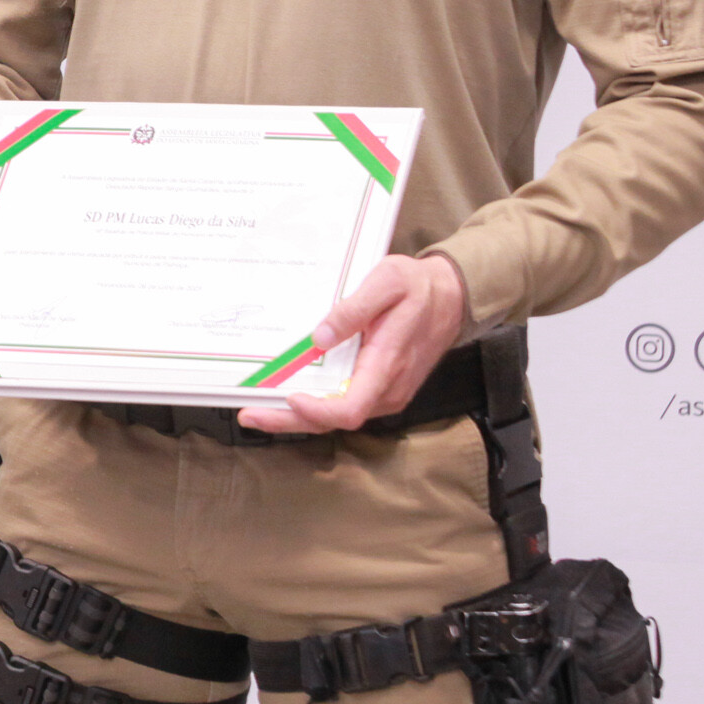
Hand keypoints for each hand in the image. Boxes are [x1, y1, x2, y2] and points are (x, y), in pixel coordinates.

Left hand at [237, 252, 469, 434]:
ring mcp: (385, 391)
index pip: (350, 408)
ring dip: (298, 415)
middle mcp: (387, 388)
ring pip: (338, 414)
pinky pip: (345, 403)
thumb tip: (321, 335)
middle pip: (336, 418)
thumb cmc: (419, 286)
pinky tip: (288, 394)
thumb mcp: (387, 282)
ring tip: (259, 407)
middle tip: (250, 415)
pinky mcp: (380, 386)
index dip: (317, 411)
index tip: (288, 399)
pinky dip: (316, 404)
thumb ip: (354, 309)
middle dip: (290, 420)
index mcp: (387, 364)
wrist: (452, 294)